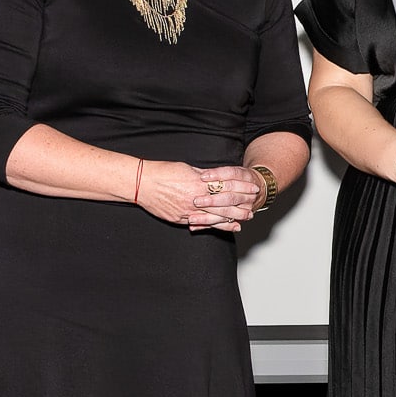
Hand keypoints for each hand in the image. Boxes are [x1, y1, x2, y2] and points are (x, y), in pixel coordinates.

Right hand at [135, 160, 258, 232]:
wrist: (142, 183)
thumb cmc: (162, 172)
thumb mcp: (186, 168)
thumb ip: (201, 175)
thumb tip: (214, 177)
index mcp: (199, 183)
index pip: (227, 186)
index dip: (241, 188)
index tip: (252, 188)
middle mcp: (196, 198)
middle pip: (225, 203)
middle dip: (241, 206)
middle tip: (253, 208)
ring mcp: (188, 210)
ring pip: (216, 216)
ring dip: (232, 219)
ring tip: (244, 220)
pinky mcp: (180, 219)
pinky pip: (202, 224)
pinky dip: (216, 226)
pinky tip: (227, 228)